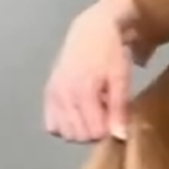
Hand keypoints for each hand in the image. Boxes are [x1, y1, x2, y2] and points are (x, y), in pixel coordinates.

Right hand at [44, 0, 137, 142]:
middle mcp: (63, 95)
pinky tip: (78, 112)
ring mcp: (52, 95)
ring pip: (64, 133)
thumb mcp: (121, 79)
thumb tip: (119, 137)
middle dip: (94, 132)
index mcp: (83, 91)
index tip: (116, 119)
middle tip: (105, 114)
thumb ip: (119, 109)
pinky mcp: (48, 94)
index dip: (108, 131)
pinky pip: (51, 125)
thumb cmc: (111, 53)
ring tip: (93, 112)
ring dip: (80, 130)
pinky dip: (65, 125)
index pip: (93, 132)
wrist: (91, 30)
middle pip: (78, 136)